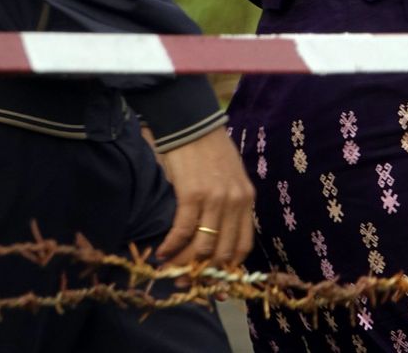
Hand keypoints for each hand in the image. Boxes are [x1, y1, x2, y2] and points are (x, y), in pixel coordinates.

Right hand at [155, 126, 255, 269]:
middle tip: (185, 281)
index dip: (228, 268)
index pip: (244, 245)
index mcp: (247, 200)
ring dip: (183, 263)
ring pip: (202, 246)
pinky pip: (182, 230)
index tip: (213, 280)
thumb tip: (217, 238)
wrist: (193, 125)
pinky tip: (160, 252)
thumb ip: (230, 205)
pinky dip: (170, 246)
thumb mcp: (231, 178)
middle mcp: (235, 202)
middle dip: (203, 272)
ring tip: (170, 269)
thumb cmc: (210, 152)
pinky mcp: (192, 194)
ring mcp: (215, 199)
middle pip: (223, 251)